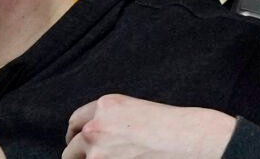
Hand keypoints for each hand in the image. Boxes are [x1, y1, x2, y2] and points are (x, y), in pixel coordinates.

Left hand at [63, 97, 236, 158]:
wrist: (188, 139)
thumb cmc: (170, 126)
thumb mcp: (136, 110)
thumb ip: (110, 120)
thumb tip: (92, 137)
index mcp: (106, 106)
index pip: (75, 122)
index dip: (76, 135)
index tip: (79, 142)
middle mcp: (96, 127)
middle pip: (71, 147)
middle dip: (79, 154)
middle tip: (95, 158)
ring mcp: (98, 153)